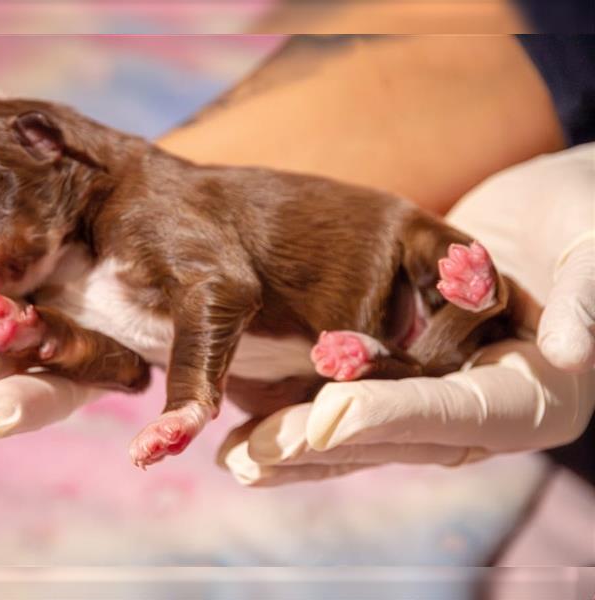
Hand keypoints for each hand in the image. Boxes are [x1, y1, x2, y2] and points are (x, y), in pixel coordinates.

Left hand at [218, 143, 594, 485]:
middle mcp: (478, 409)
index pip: (451, 414)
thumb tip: (568, 354)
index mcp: (531, 396)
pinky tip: (246, 423)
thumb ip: (585, 298)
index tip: (323, 420)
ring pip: (359, 428)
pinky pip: (348, 401)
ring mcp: (437, 394)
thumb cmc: (585, 221)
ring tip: (234, 456)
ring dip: (296, 440)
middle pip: (391, 434)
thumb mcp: (593, 251)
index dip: (389, 419)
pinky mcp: (404, 374)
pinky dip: (298, 413)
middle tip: (252, 456)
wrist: (556, 214)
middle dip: (319, 442)